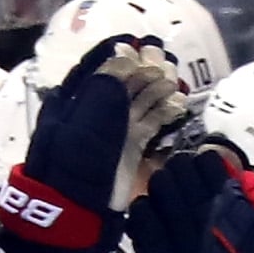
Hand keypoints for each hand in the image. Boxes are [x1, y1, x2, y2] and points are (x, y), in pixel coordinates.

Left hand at [0, 38, 173, 252]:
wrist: (75, 207)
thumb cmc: (76, 157)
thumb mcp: (88, 116)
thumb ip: (107, 84)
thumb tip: (125, 54)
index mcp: (76, 100)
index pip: (101, 69)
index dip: (121, 56)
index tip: (140, 45)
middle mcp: (95, 112)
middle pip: (123, 83)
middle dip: (144, 70)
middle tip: (165, 60)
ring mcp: (114, 131)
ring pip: (139, 101)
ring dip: (157, 89)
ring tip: (175, 80)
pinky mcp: (131, 148)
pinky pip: (150, 123)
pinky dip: (164, 113)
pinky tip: (178, 104)